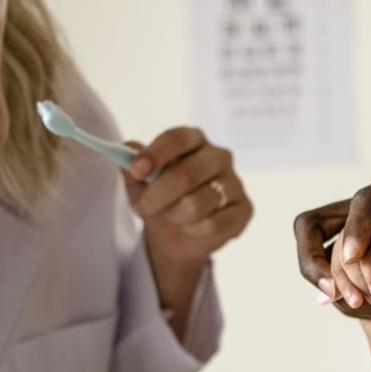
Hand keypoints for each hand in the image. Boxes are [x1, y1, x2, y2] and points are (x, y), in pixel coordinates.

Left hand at [125, 127, 251, 264]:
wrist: (178, 233)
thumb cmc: (160, 199)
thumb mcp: (139, 184)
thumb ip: (131, 167)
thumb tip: (126, 155)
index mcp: (194, 140)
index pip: (178, 138)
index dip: (156, 153)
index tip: (136, 170)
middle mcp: (219, 156)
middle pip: (187, 173)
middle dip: (158, 195)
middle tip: (143, 207)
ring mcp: (235, 183)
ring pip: (197, 203)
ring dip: (174, 216)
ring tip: (171, 217)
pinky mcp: (244, 210)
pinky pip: (214, 224)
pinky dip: (194, 230)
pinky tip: (191, 228)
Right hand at [294, 163, 370, 318]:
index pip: (364, 202)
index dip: (354, 230)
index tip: (351, 259)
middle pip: (317, 225)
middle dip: (318, 260)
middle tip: (337, 292)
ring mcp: (367, 231)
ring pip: (325, 255)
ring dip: (343, 284)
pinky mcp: (365, 256)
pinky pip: (342, 277)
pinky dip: (354, 297)